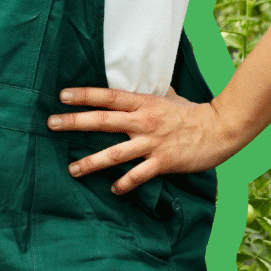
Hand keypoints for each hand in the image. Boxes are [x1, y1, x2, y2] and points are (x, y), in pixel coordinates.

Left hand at [47, 85, 224, 195]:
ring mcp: (152, 142)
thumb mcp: (168, 95)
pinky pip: (138, 175)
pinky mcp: (163, 162)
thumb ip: (150, 93)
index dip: (84, 95)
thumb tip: (141, 81)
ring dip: (91, 162)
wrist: (218, 129)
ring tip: (72, 169)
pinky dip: (124, 183)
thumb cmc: (192, 111)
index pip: (108, 96)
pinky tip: (113, 189)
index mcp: (143, 102)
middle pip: (103, 120)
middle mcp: (143, 120)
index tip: (62, 96)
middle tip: (51, 123)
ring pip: (115, 153)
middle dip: (75, 122)